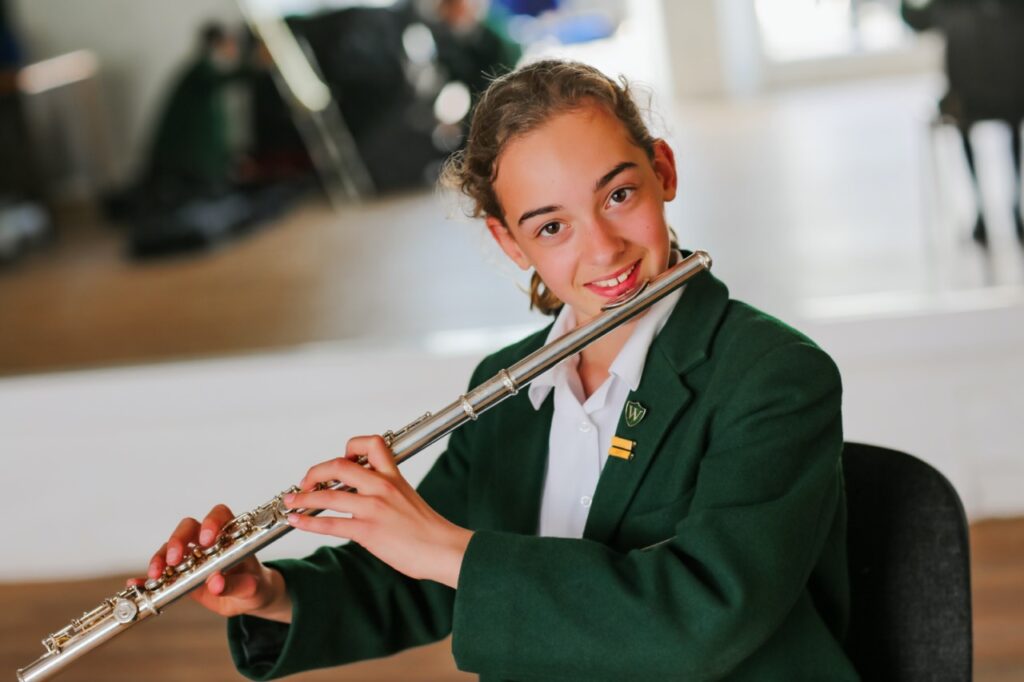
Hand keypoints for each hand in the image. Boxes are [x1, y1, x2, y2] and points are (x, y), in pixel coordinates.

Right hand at [128, 504, 291, 622]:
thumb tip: (216, 582)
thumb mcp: (252, 588)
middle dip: (179, 540)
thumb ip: (236, 585)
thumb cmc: (255, 585)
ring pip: (170, 548)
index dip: (211, 522)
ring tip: (156, 575)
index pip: (220, 516)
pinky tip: (136, 584)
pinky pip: (161, 573)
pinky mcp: (180, 575)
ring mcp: (191, 557)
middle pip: (188, 528)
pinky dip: (147, 578)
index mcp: (231, 536)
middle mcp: (208, 542)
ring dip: (160, 558)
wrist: (249, 599)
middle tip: (176, 559)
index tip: (206, 540)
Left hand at [284, 435, 472, 588]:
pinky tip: (297, 522)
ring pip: (328, 495)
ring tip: (290, 502)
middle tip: (305, 482)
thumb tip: (366, 497)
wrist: (444, 549)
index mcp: (394, 476)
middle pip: (338, 465)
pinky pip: (330, 523)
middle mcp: (382, 486)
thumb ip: (388, 492)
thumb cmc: (430, 530)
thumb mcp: (409, 499)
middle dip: (315, 473)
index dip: (350, 447)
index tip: (341, 460)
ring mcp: (374, 508)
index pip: (371, 444)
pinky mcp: (368, 530)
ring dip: (302, 497)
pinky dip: (308, 522)